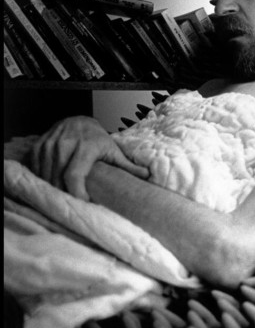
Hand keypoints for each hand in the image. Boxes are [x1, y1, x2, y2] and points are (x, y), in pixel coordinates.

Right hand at [30, 116, 148, 200]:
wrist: (77, 121)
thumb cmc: (97, 139)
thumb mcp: (113, 150)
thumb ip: (128, 165)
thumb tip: (148, 176)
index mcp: (85, 147)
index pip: (74, 175)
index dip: (76, 193)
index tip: (83, 204)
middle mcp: (64, 145)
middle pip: (58, 179)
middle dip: (64, 195)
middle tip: (73, 207)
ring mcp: (49, 145)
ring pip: (45, 176)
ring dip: (51, 190)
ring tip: (62, 199)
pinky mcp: (37, 147)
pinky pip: (34, 169)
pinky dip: (40, 180)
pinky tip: (50, 187)